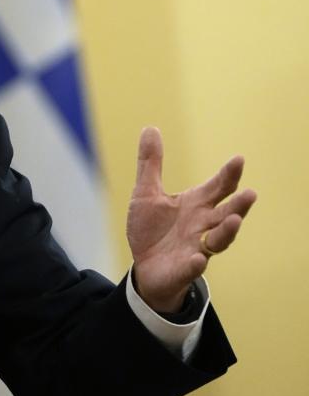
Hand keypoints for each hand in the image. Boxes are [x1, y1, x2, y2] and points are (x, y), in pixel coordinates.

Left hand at [127, 127, 255, 312]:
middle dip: (238, 205)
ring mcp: (196, 247)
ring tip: (234, 221)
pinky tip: (198, 258)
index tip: (238, 159)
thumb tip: (150, 128)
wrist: (145, 267)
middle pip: (227, 213)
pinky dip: (196, 263)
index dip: (228, 174)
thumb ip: (150, 163)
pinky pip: (194, 266)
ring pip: (219, 240)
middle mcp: (202, 225)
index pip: (218, 187)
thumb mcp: (146, 193)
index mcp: (196, 204)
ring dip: (227, 231)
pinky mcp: (184, 268)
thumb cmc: (152, 229)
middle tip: (250, 193)